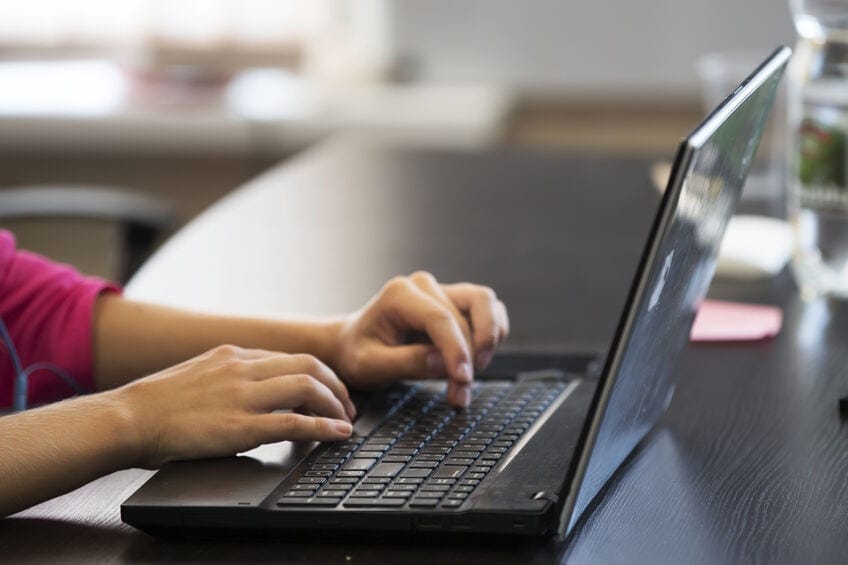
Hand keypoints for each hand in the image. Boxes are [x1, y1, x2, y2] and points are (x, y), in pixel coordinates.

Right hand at [112, 345, 355, 467]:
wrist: (129, 417)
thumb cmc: (159, 403)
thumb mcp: (201, 372)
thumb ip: (233, 375)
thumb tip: (260, 388)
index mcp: (234, 354)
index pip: (292, 357)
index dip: (319, 374)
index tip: (330, 389)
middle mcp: (243, 368)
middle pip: (308, 366)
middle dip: (336, 385)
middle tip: (347, 405)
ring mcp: (243, 396)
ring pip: (307, 388)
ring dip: (335, 404)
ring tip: (346, 419)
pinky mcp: (240, 426)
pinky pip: (294, 423)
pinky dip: (323, 427)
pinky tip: (338, 433)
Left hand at [332, 272, 508, 406]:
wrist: (354, 345)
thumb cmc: (359, 353)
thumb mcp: (371, 365)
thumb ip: (406, 363)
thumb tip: (442, 363)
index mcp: (399, 295)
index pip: (440, 318)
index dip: (456, 350)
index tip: (462, 378)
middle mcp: (423, 286)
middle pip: (465, 317)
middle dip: (468, 359)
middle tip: (459, 392)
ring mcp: (443, 291)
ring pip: (486, 303)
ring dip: (488, 341)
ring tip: (472, 374)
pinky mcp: (457, 302)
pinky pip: (490, 310)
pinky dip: (493, 335)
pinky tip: (478, 360)